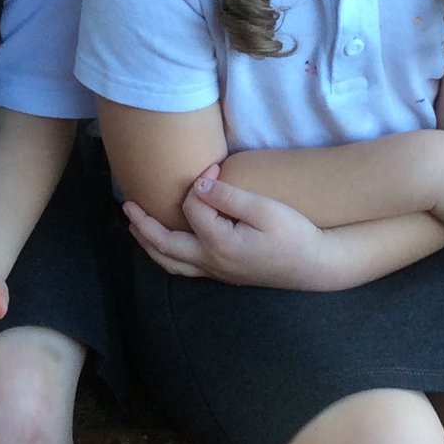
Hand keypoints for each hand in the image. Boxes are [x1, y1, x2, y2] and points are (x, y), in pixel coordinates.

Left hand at [126, 165, 343, 290]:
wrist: (316, 266)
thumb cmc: (295, 235)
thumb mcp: (265, 209)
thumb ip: (229, 197)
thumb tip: (198, 186)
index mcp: (218, 243)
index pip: (193, 208)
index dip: (198, 185)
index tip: (214, 168)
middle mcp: (211, 262)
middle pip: (164, 245)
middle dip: (143, 225)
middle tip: (127, 206)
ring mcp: (217, 272)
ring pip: (171, 263)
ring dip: (150, 245)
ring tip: (137, 228)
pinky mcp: (226, 275)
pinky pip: (184, 269)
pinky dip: (167, 256)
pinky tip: (168, 247)